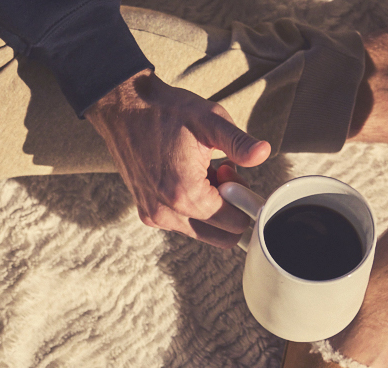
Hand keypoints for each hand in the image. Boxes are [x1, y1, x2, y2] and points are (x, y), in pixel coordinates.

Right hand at [86, 70, 271, 248]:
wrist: (124, 109)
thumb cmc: (167, 112)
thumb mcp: (209, 120)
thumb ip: (239, 142)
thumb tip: (264, 152)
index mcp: (185, 194)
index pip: (235, 224)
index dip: (244, 198)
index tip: (231, 169)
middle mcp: (167, 213)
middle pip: (222, 237)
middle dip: (230, 209)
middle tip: (221, 173)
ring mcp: (155, 217)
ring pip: (204, 232)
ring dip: (211, 208)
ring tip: (202, 171)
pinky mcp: (147, 214)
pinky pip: (184, 224)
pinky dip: (193, 207)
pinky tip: (187, 177)